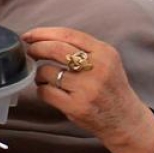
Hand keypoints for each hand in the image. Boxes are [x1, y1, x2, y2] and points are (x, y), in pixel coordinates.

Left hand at [22, 26, 153, 152]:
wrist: (124, 119)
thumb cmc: (109, 87)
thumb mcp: (106, 60)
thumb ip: (81, 48)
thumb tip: (42, 38)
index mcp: (105, 52)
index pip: (68, 35)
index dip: (43, 33)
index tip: (29, 36)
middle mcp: (97, 68)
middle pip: (55, 49)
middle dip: (36, 48)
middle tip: (30, 52)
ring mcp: (86, 88)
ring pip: (47, 71)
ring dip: (39, 73)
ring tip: (44, 77)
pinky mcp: (76, 106)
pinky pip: (45, 91)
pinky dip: (41, 89)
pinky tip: (48, 90)